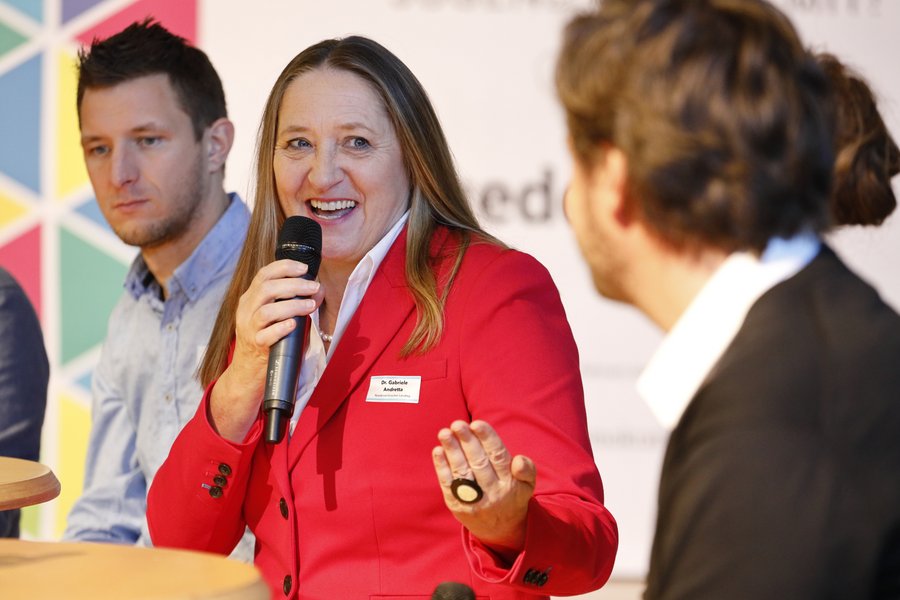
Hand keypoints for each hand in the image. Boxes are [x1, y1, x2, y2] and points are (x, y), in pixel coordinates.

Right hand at [209, 259, 322, 440]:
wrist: (248, 370)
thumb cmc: (268, 338)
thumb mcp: (276, 315)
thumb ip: (294, 301)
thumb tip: (319, 289)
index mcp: (250, 298)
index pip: (263, 275)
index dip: (284, 267)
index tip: (304, 268)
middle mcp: (246, 310)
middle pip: (266, 289)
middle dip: (293, 285)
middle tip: (314, 287)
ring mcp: (248, 329)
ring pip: (267, 312)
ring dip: (292, 306)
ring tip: (311, 306)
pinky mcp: (255, 346)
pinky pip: (266, 336)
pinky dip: (281, 328)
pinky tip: (294, 324)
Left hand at [432, 420, 535, 555]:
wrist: (500, 531)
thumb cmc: (512, 496)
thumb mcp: (527, 485)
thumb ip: (527, 469)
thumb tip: (518, 460)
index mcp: (510, 484)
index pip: (498, 457)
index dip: (487, 439)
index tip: (476, 423)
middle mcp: (492, 493)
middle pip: (478, 463)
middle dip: (467, 442)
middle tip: (457, 424)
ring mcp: (473, 501)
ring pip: (462, 472)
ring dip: (451, 451)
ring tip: (444, 433)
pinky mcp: (457, 506)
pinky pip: (448, 485)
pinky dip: (441, 467)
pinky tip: (438, 450)